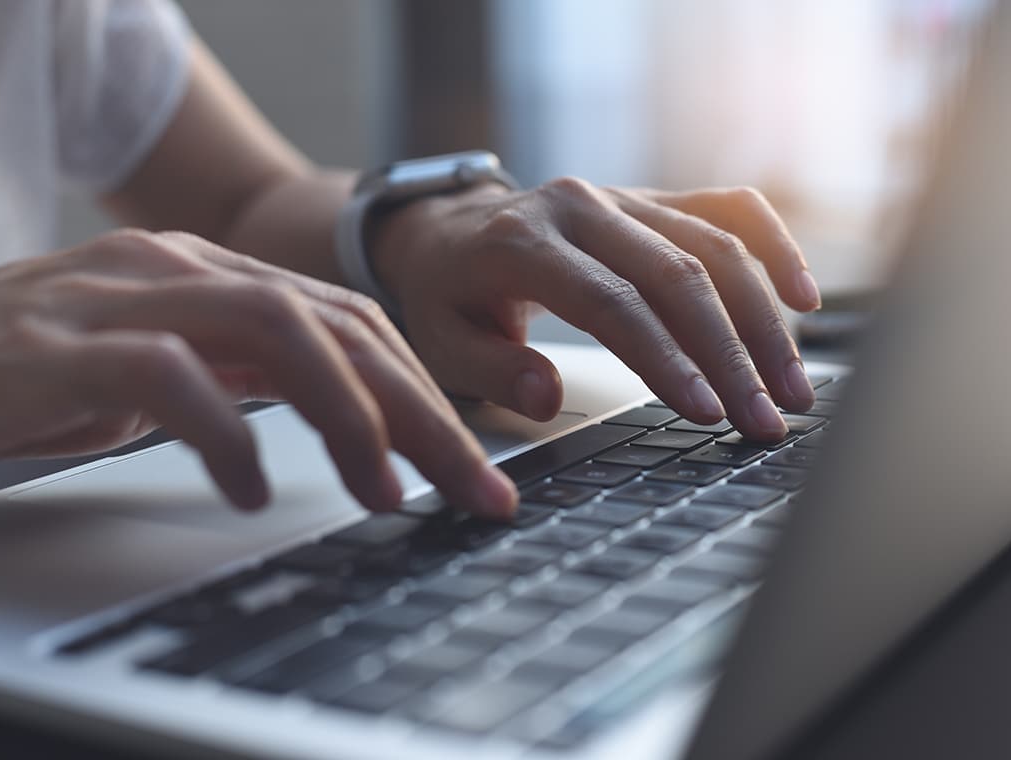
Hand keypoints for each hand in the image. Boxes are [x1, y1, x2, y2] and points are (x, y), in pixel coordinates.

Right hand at [0, 230, 515, 515]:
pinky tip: (253, 491)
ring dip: (348, 417)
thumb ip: (253, 372)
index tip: (472, 466)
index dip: (425, 394)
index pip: (355, 325)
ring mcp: (125, 297)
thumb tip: (352, 415)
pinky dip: (224, 435)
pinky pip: (167, 376)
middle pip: (340, 328)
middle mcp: (186, 272)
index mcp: (221, 278)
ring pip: (276, 331)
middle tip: (472, 488)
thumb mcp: (172, 368)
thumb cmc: (47, 371)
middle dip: (420, 414)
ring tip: (385, 492)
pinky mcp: (63, 343)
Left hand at [370, 180, 821, 440]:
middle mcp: (580, 207)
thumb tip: (549, 396)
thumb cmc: (448, 295)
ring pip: (714, 246)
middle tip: (767, 417)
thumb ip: (493, 370)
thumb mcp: (442, 342)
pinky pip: (726, 208)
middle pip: (677, 275)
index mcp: (522, 243)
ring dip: (763, 319)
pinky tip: (803, 296)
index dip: (667, 358)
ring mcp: (621, 196)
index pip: (612, 303)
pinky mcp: (650, 198)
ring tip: (794, 386)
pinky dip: (771, 248)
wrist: (450, 231)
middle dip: (731, 353)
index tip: (708, 412)